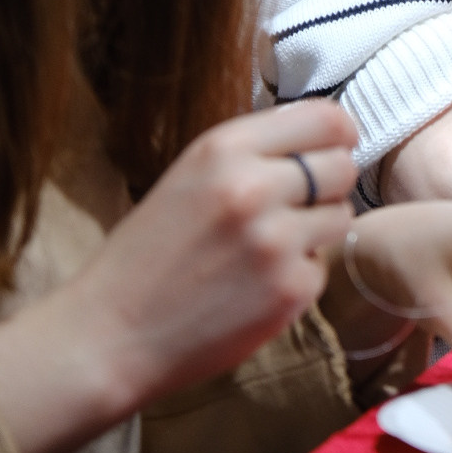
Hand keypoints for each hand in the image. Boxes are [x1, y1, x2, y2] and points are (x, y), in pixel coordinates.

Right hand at [66, 101, 358, 410]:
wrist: (109, 334)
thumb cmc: (147, 255)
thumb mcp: (190, 176)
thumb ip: (251, 154)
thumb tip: (321, 137)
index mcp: (225, 149)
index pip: (324, 118)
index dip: (339, 133)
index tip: (336, 146)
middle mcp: (254, 187)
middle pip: (343, 166)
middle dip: (330, 184)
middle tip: (298, 206)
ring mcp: (276, 241)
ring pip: (341, 216)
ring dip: (318, 230)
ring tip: (270, 248)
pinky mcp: (290, 290)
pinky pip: (322, 268)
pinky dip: (298, 277)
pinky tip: (255, 287)